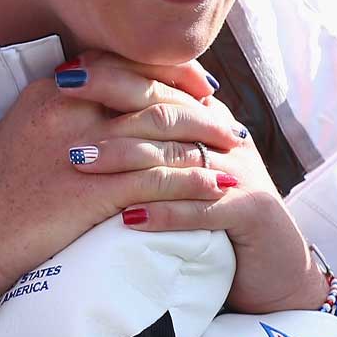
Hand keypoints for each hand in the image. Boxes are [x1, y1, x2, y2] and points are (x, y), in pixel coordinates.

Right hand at [0, 53, 235, 332]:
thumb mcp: (24, 134)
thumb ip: (66, 114)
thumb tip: (115, 109)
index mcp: (49, 91)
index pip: (124, 62)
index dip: (172, 70)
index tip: (203, 84)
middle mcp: (65, 109)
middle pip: (150, 92)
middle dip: (200, 107)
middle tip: (229, 123)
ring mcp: (77, 149)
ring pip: (159, 132)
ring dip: (205, 142)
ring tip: (233, 155)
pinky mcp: (88, 192)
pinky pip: (155, 178)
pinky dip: (191, 181)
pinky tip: (215, 188)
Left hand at [63, 56, 322, 313]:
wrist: (274, 267)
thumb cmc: (212, 216)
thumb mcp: (181, 169)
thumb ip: (151, 138)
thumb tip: (87, 110)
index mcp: (206, 120)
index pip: (158, 83)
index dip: (113, 72)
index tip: (66, 68)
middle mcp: (225, 136)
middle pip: (164, 108)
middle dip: (110, 96)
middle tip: (61, 93)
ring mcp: (241, 171)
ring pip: (177, 156)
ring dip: (125, 158)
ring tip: (78, 161)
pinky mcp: (252, 210)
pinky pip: (202, 208)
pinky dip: (164, 212)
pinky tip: (127, 218)